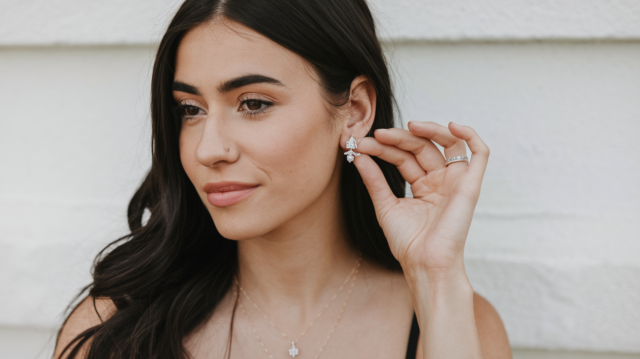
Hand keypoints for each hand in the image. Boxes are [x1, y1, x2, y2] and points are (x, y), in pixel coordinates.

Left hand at [352, 121, 489, 278]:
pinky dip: (470, 135)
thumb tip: (359, 155)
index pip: (403, 157)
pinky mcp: (471, 184)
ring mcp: (456, 181)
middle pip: (422, 147)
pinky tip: (452, 125)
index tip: (361, 144)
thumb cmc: (408, 243)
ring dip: (429, 130)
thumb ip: (374, 180)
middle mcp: (441, 180)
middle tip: (377, 135)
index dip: (384, 148)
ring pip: (447, 143)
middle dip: (399, 138)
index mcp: (423, 185)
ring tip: (408, 126)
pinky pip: (479, 153)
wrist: (425, 264)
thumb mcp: (385, 205)